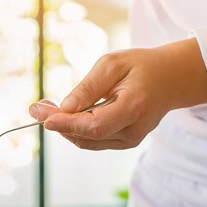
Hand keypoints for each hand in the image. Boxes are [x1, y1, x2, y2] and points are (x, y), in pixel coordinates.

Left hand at [28, 38, 206, 149]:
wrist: (171, 80)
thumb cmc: (142, 67)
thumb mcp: (113, 64)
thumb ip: (89, 87)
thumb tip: (65, 107)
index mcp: (135, 108)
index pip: (95, 125)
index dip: (67, 124)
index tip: (43, 116)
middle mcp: (134, 130)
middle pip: (87, 136)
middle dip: (57, 123)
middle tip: (36, 107)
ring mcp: (130, 140)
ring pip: (86, 141)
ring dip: (63, 127)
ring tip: (45, 107)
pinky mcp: (124, 142)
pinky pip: (93, 140)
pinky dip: (75, 129)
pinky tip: (64, 114)